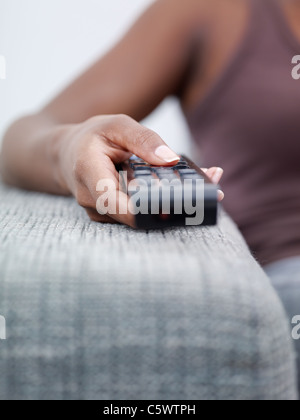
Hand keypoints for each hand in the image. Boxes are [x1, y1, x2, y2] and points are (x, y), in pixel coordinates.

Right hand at [57, 114, 223, 226]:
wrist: (68, 154)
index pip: (116, 203)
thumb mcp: (116, 125)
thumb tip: (171, 160)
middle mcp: (92, 200)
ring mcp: (101, 212)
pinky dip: (160, 204)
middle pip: (135, 215)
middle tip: (213, 192)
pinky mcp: (111, 215)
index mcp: (90, 173)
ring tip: (206, 187)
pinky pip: (137, 214)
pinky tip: (184, 191)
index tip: (183, 204)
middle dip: (174, 207)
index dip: (148, 209)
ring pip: (139, 217)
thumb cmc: (92, 136)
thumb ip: (143, 140)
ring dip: (172, 206)